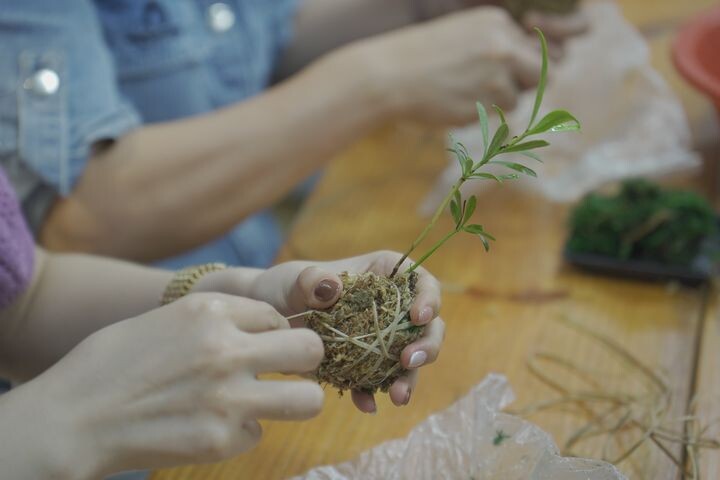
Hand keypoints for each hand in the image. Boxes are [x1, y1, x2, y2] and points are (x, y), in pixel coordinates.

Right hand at [7, 294, 323, 477]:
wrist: (71, 420)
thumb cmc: (111, 364)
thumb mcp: (166, 319)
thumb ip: (217, 319)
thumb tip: (262, 325)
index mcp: (210, 310)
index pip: (278, 314)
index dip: (274, 331)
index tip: (263, 344)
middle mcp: (227, 349)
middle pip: (311, 349)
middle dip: (305, 359)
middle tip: (289, 370)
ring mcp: (228, 397)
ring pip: (308, 399)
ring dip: (296, 400)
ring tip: (274, 401)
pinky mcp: (221, 440)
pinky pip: (257, 433)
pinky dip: (241, 431)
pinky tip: (210, 426)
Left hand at [246, 251, 444, 413]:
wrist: (267, 321)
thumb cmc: (285, 287)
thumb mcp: (294, 279)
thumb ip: (312, 280)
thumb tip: (332, 287)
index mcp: (384, 275)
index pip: (420, 281)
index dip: (428, 298)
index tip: (418, 317)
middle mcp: (392, 308)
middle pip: (427, 324)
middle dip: (427, 344)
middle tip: (409, 360)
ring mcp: (382, 340)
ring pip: (411, 358)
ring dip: (410, 378)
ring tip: (397, 396)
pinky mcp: (365, 366)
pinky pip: (377, 382)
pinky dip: (373, 395)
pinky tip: (366, 405)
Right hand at [353, 6, 586, 125]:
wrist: (387, 76)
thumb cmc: (420, 59)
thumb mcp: (462, 36)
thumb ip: (496, 47)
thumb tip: (534, 70)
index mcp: (496, 22)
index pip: (533, 48)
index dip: (520, 66)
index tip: (500, 75)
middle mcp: (503, 45)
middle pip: (541, 73)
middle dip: (522, 85)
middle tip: (493, 91)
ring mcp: (496, 75)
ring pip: (517, 97)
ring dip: (495, 102)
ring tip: (460, 93)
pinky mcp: (486, 102)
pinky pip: (496, 115)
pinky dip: (479, 114)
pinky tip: (453, 102)